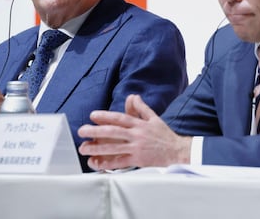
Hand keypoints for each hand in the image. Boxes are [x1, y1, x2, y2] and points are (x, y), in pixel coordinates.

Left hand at [77, 94, 191, 169]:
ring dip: (97, 148)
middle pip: (113, 132)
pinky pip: (120, 162)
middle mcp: (136, 135)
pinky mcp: (138, 160)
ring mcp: (136, 148)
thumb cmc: (164, 135)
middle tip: (82, 131)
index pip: (119, 118)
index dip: (105, 116)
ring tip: (84, 148)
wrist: (178, 151)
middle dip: (96, 131)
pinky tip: (97, 163)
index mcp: (139, 124)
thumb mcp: (154, 117)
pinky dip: (108, 163)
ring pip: (114, 148)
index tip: (93, 115)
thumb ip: (141, 107)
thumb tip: (133, 96)